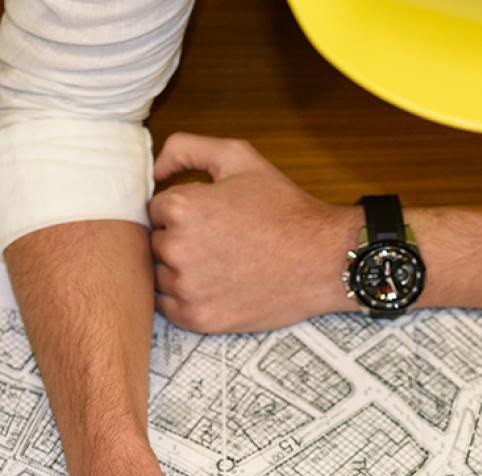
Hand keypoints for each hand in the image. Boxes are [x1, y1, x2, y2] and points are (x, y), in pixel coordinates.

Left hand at [148, 132, 356, 333]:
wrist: (325, 260)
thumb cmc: (286, 210)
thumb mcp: (240, 158)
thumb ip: (186, 148)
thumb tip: (152, 170)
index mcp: (182, 207)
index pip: (155, 210)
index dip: (184, 211)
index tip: (212, 218)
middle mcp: (177, 249)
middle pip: (155, 243)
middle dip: (181, 240)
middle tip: (221, 242)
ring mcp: (187, 288)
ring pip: (159, 275)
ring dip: (181, 270)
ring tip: (222, 264)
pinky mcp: (199, 318)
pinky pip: (169, 307)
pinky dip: (186, 298)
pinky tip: (217, 286)